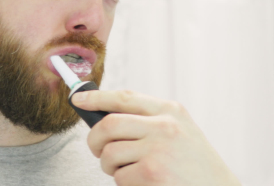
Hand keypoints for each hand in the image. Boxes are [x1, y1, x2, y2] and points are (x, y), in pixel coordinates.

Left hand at [71, 90, 240, 185]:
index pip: (125, 97)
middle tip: (98, 150)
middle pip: (109, 124)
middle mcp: (164, 126)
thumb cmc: (196, 167)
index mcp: (171, 111)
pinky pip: (119, 177)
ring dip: (110, 167)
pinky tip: (142, 185)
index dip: (97, 97)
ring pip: (110, 154)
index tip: (77, 98)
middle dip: (95, 140)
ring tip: (128, 173)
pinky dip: (125, 184)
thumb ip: (150, 122)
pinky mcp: (152, 173)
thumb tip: (106, 121)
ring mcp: (158, 149)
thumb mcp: (181, 132)